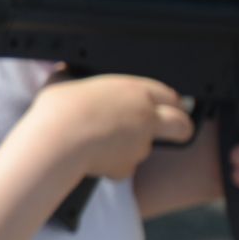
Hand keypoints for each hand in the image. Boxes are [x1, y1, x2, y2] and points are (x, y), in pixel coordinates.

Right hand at [24, 73, 193, 181]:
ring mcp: (139, 144)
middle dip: (180, 127)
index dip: (168, 101)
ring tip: (103, 143)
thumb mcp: (61, 81)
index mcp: (135, 90)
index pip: (169, 94)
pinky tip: (93, 158)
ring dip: (132, 147)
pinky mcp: (127, 167)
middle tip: (168, 129)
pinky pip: (123, 167)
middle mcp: (145, 117)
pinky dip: (112, 165)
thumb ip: (71, 76)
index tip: (163, 105)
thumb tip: (64, 72)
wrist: (56, 143)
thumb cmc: (60, 109)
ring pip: (145, 147)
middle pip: (182, 124)